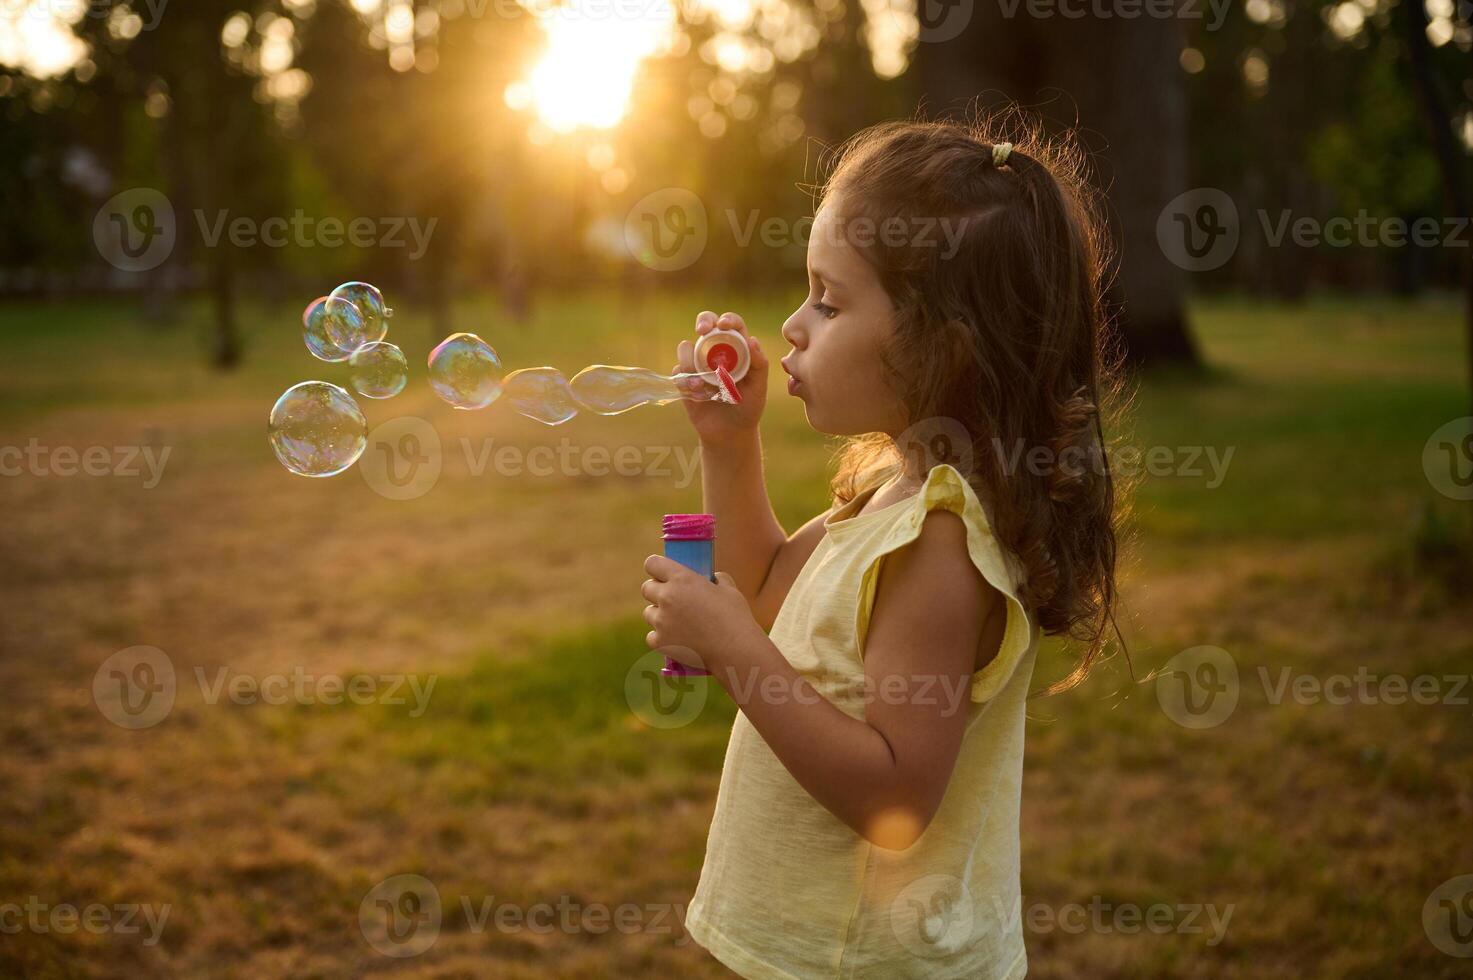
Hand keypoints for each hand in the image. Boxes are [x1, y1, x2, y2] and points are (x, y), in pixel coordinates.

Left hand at [641, 555, 762, 673]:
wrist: (735, 650)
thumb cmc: (735, 617)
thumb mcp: (728, 588)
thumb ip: (715, 579)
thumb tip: (711, 579)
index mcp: (682, 579)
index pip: (652, 563)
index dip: (657, 568)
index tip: (664, 574)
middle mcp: (667, 597)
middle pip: (647, 588)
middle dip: (657, 592)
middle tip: (673, 599)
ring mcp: (661, 621)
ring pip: (649, 613)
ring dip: (659, 615)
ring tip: (679, 622)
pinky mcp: (660, 642)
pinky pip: (652, 636)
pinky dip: (662, 637)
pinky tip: (677, 639)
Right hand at [674, 311, 768, 446]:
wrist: (730, 433)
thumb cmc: (748, 407)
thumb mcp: (758, 387)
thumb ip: (759, 365)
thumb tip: (752, 340)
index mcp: (737, 348)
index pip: (731, 325)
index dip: (727, 319)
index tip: (724, 325)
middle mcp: (715, 351)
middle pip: (705, 324)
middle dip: (703, 321)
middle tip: (702, 330)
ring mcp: (698, 364)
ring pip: (687, 347)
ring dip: (691, 360)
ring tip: (702, 383)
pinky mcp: (684, 379)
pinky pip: (678, 371)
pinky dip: (686, 380)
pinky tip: (698, 394)